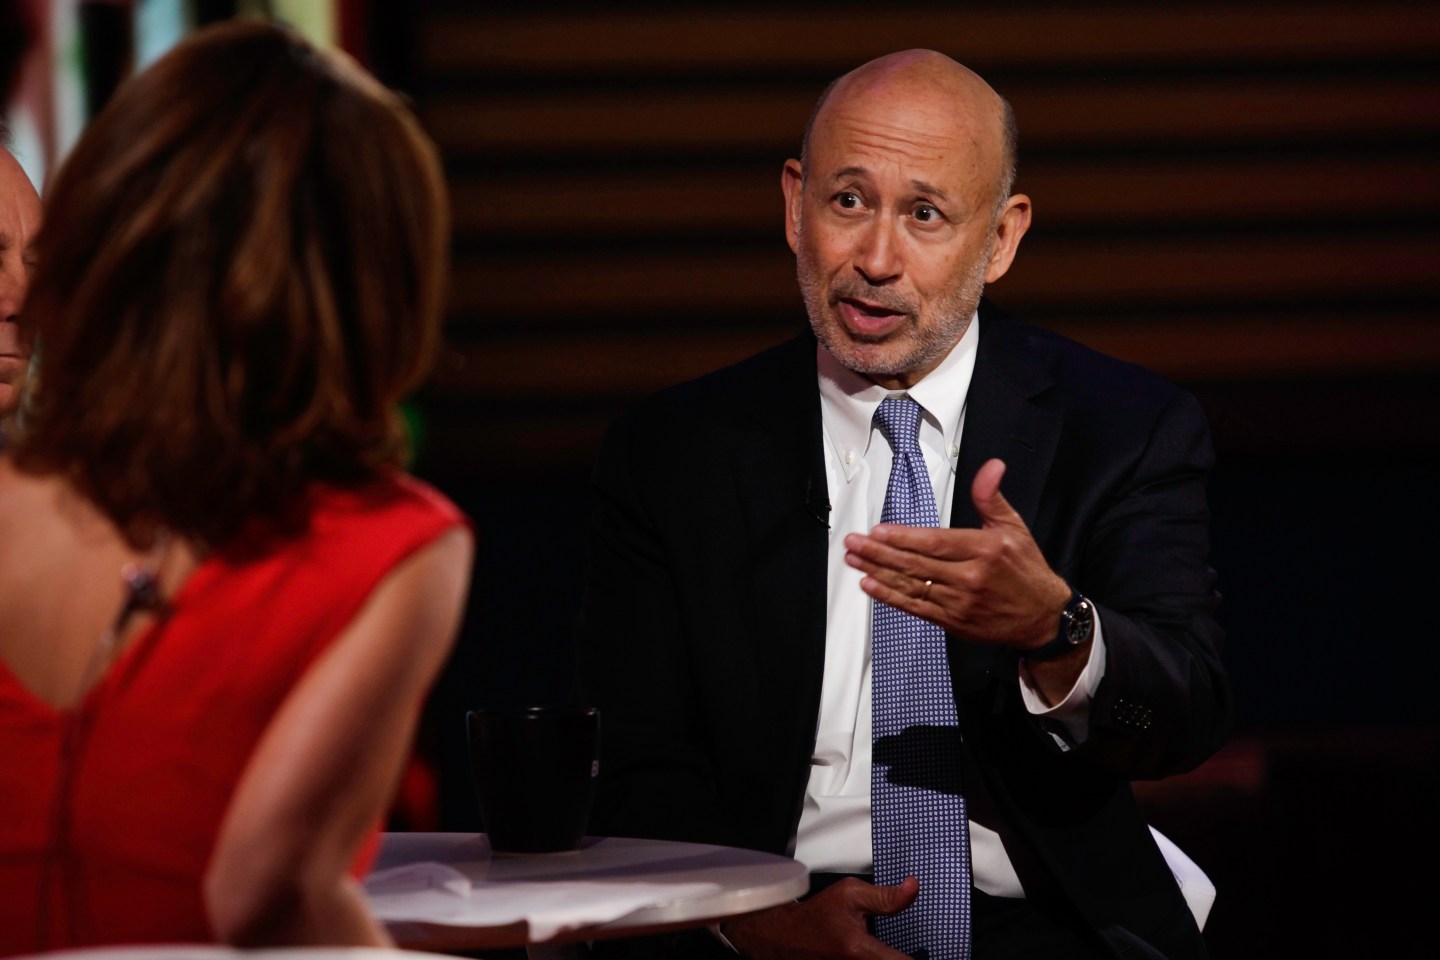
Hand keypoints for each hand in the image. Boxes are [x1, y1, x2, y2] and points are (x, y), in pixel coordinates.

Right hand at [720, 877, 917, 958]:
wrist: (788, 937)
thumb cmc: (818, 916)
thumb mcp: (850, 893)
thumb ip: (886, 896)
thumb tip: (913, 888)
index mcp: (858, 950)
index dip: (919, 959)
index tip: (932, 952)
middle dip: (904, 957)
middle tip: (912, 950)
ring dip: (893, 958)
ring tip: (898, 951)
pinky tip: (884, 955)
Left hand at [843, 458, 1070, 649]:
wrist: (1042, 617)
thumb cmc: (1025, 569)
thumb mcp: (1014, 527)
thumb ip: (992, 497)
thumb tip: (991, 466)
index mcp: (984, 550)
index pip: (935, 543)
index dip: (903, 538)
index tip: (877, 531)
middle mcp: (970, 578)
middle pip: (916, 564)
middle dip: (879, 553)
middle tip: (853, 543)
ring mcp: (959, 603)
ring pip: (911, 586)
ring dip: (878, 573)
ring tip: (854, 561)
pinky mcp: (952, 621)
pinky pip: (916, 608)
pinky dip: (891, 598)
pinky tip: (871, 586)